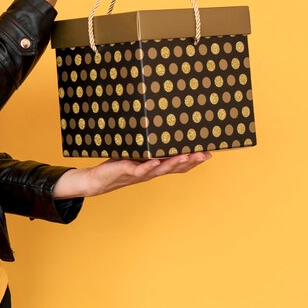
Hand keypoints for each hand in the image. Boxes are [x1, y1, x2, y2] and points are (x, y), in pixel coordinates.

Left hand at [52, 152, 210, 198]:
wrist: (97, 179)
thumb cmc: (117, 164)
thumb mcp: (135, 153)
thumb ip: (146, 146)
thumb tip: (156, 127)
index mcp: (155, 167)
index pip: (178, 165)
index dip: (194, 161)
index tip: (209, 153)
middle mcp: (151, 171)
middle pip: (175, 168)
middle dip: (191, 161)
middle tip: (205, 154)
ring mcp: (141, 172)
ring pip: (162, 169)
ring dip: (175, 163)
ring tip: (188, 156)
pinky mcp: (128, 171)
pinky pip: (141, 169)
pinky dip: (149, 166)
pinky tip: (156, 161)